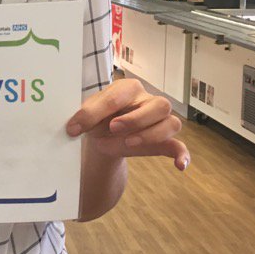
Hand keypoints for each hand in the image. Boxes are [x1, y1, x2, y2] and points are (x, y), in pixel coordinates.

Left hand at [66, 78, 189, 170]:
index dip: (99, 112)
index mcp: (128, 88)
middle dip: (137, 119)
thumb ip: (83, 117)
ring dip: (151, 135)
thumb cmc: (97, 120)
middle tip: (114, 128)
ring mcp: (159, 121)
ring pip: (171, 123)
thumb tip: (73, 128)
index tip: (77, 127)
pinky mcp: (163, 141)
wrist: (101, 136)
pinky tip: (179, 165)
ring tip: (128, 143)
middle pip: (159, 105)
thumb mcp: (87, 116)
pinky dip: (182, 155)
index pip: (120, 96)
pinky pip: (179, 146)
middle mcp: (148, 101)